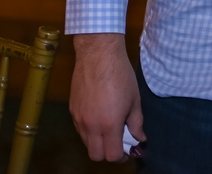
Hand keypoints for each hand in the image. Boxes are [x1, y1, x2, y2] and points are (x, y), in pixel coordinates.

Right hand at [69, 33, 144, 161]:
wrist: (98, 55)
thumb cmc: (120, 75)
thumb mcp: (134, 99)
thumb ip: (136, 123)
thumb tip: (139, 138)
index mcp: (109, 124)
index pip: (111, 155)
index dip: (121, 156)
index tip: (127, 150)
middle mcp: (91, 125)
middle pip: (95, 155)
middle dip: (107, 153)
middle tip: (118, 142)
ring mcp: (79, 118)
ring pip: (85, 143)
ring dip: (97, 142)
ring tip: (109, 128)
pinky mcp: (72, 110)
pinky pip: (79, 129)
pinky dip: (89, 130)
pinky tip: (99, 117)